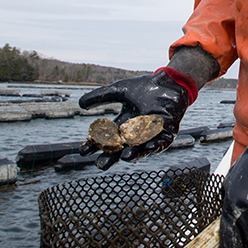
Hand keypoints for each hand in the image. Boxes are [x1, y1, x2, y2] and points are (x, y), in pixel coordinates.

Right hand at [79, 69, 196, 169]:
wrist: (166, 82)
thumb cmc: (144, 87)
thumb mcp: (118, 91)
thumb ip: (100, 96)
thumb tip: (80, 104)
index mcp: (123, 125)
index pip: (107, 138)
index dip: (95, 145)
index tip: (83, 151)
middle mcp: (136, 134)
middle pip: (121, 149)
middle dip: (112, 157)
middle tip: (101, 164)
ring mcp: (151, 135)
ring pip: (141, 149)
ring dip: (134, 154)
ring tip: (125, 158)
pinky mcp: (166, 134)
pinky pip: (160, 144)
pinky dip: (155, 146)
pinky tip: (148, 148)